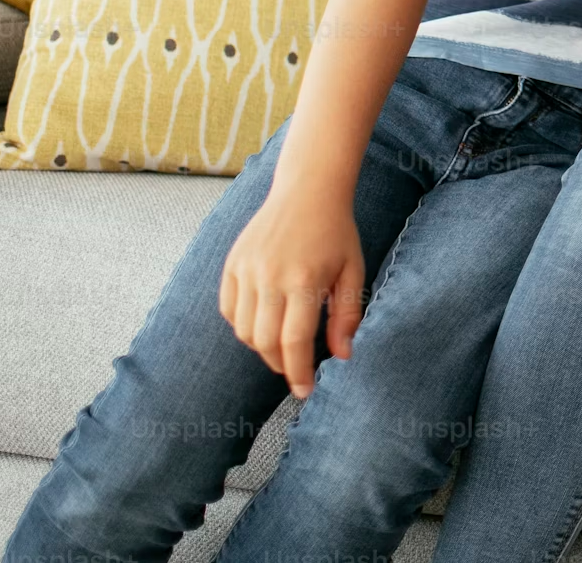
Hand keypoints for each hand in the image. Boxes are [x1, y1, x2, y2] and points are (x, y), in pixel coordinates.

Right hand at [219, 181, 362, 397]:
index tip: (304, 391)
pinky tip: (262, 322)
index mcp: (304, 280)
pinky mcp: (231, 264)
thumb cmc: (336, 232)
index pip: (294, 342)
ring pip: (242, 330)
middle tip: (295, 368)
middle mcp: (270, 276)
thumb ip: (347, 315)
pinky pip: (228, 310)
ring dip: (260, 346)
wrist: (308, 189)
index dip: (298, 373)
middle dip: (280, 364)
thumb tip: (342, 357)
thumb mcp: (353, 271)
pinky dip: (241, 325)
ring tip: (281, 344)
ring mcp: (246, 269)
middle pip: (264, 342)